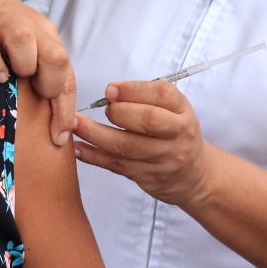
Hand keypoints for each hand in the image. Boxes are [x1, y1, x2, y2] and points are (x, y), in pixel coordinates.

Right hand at [0, 0, 74, 145]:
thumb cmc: (1, 29)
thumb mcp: (28, 45)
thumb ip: (42, 72)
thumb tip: (56, 120)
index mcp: (48, 37)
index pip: (67, 75)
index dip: (65, 110)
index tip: (59, 136)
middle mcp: (32, 29)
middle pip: (57, 58)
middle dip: (48, 85)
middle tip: (33, 91)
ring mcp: (3, 25)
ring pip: (27, 49)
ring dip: (21, 70)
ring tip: (9, 76)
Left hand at [72, 79, 214, 208]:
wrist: (192, 174)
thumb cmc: (174, 133)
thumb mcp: (173, 110)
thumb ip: (146, 97)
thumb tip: (111, 92)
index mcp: (183, 112)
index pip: (162, 94)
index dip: (133, 90)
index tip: (110, 90)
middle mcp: (177, 135)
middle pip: (147, 120)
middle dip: (118, 112)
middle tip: (104, 109)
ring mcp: (162, 159)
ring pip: (126, 146)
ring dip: (95, 134)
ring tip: (74, 124)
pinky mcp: (147, 177)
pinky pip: (116, 165)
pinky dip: (93, 156)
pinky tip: (77, 148)